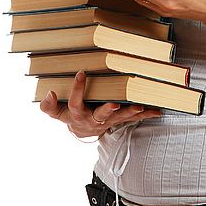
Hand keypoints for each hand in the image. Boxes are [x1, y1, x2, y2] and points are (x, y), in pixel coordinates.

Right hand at [40, 71, 161, 137]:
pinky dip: (146, 115)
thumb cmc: (70, 116)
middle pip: (102, 115)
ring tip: (140, 107)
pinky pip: (134, 119)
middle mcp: (95, 119)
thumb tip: (50, 93)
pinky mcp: (120, 120)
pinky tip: (157, 111)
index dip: (77, 89)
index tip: (80, 73)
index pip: (76, 103)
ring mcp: (109, 121)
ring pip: (120, 118)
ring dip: (131, 112)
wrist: (84, 132)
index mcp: (79, 115)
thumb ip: (49, 106)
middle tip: (116, 103)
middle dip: (109, 109)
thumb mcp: (56, 113)